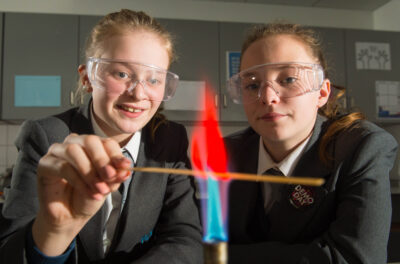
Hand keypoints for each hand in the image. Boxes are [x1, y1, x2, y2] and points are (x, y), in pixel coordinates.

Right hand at [32, 133, 130, 255]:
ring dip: (89, 171)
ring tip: (100, 189)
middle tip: (110, 176)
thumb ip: (116, 176)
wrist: (71, 215)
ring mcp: (57, 152)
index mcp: (93, 146)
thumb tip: (126, 169)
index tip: (125, 167)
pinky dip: (79, 181)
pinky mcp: (45, 164)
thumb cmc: (89, 196)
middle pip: (89, 141)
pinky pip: (63, 167)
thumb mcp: (107, 186)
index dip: (116, 154)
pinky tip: (89, 193)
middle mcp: (75, 143)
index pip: (106, 142)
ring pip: (73, 151)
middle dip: (102, 159)